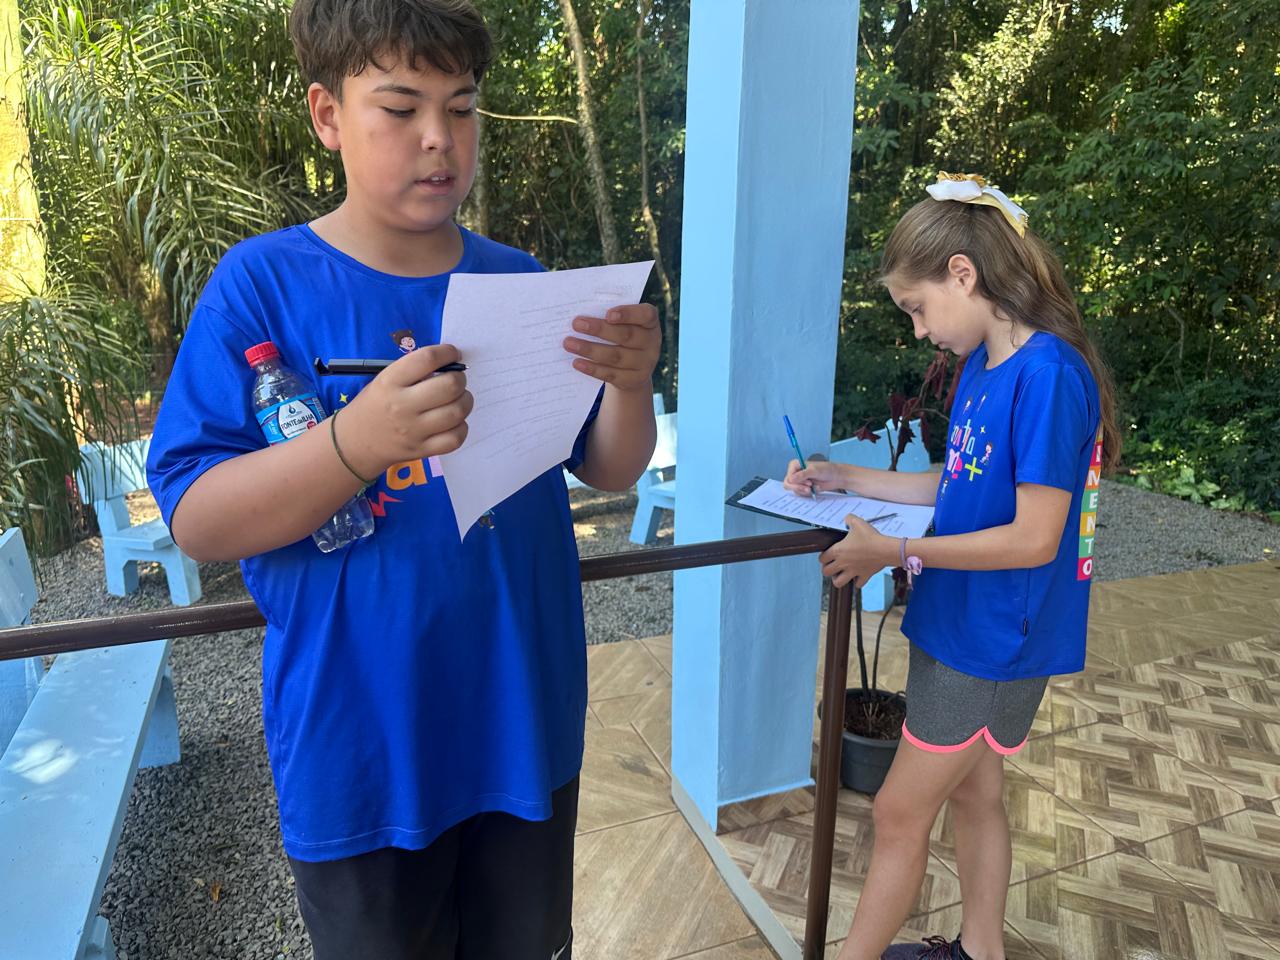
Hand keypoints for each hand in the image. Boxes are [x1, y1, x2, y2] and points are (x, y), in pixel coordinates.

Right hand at [339, 344, 473, 474]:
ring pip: (457, 412)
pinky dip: (461, 427)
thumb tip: (451, 364)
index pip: (427, 359)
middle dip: (460, 379)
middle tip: (457, 380)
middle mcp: (402, 406)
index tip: (453, 354)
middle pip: (450, 386)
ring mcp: (413, 431)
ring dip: (465, 401)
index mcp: (390, 382)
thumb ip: (414, 370)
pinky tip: (454, 422)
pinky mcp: (422, 450)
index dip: (447, 352)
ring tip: (459, 399)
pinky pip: (455, 438)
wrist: (356, 442)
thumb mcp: (385, 380)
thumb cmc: (376, 404)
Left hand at [563, 303, 660, 393]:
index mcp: (650, 323)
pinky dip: (592, 368)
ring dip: (589, 349)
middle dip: (599, 329)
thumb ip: (610, 317)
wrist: (633, 367)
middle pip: (626, 335)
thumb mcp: (624, 324)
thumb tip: (582, 316)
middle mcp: (652, 343)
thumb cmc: (623, 335)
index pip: (646, 315)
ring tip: (569, 343)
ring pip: (615, 356)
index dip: (628, 314)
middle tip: (576, 324)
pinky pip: (611, 374)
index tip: (608, 314)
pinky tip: (577, 362)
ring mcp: (645, 363)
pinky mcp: (634, 379)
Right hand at [783, 459, 845, 496]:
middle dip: (799, 488)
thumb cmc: (826, 470)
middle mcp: (795, 473)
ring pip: (795, 490)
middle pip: (788, 485)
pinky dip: (808, 493)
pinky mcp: (803, 487)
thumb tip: (791, 479)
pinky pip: (800, 494)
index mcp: (795, 465)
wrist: (835, 477)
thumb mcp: (814, 471)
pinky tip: (815, 489)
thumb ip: (802, 475)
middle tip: (809, 489)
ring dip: (805, 491)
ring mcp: (799, 481)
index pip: (789, 476)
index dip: (796, 482)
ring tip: (814, 488)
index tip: (808, 483)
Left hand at [819, 515, 889, 588]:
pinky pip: (858, 584)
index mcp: (838, 551)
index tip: (827, 555)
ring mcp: (853, 571)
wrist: (885, 549)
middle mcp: (843, 563)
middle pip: (826, 572)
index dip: (823, 557)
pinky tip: (858, 576)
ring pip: (838, 582)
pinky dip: (857, 582)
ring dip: (838, 579)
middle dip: (827, 569)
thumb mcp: (857, 522)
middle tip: (832, 565)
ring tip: (841, 573)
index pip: (822, 559)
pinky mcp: (864, 576)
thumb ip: (848, 519)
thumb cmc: (871, 537)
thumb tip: (846, 519)